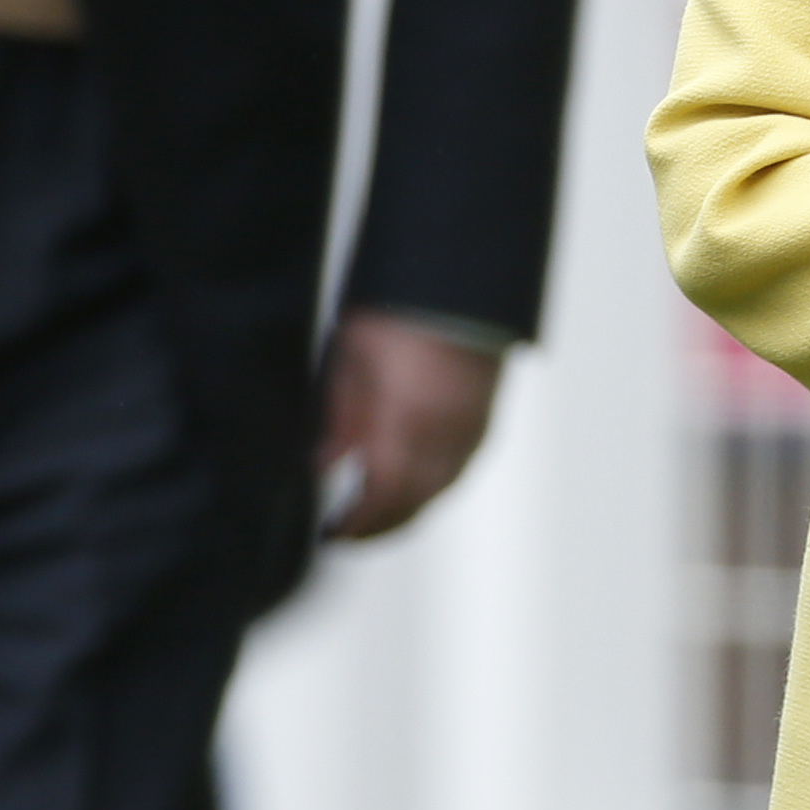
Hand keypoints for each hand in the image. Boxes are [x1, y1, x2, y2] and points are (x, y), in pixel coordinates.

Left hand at [317, 310, 506, 540]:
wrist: (460, 276)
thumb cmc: (401, 306)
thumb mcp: (352, 357)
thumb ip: (340, 419)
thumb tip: (323, 464)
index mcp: (408, 421)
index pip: (381, 497)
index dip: (354, 525)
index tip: (330, 533)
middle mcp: (446, 435)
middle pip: (413, 505)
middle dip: (379, 527)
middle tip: (349, 531)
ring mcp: (472, 428)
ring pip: (440, 492)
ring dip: (407, 509)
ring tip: (376, 511)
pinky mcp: (486, 418)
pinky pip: (459, 470)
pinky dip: (432, 486)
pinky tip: (413, 482)